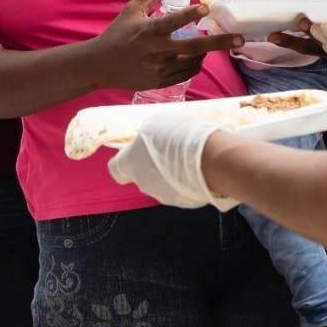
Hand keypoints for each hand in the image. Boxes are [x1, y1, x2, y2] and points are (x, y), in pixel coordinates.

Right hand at [91, 0, 241, 91]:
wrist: (98, 66)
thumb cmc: (116, 35)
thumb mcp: (132, 10)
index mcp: (150, 31)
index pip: (174, 21)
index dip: (191, 13)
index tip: (206, 7)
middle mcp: (157, 51)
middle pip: (195, 48)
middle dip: (220, 43)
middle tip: (240, 39)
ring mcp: (159, 69)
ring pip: (193, 62)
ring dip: (205, 54)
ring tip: (209, 47)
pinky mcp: (159, 82)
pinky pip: (185, 75)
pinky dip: (194, 66)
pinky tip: (195, 59)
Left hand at [108, 114, 238, 209]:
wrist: (210, 159)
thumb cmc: (177, 136)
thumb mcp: (157, 123)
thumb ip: (148, 135)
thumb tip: (148, 139)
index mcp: (131, 164)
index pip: (116, 169)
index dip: (124, 160)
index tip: (136, 152)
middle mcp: (143, 184)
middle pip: (142, 175)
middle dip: (154, 163)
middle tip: (171, 147)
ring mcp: (165, 196)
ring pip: (164, 183)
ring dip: (172, 172)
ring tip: (190, 155)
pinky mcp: (186, 203)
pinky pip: (183, 189)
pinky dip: (188, 180)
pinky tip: (201, 167)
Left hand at [267, 0, 326, 59]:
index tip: (324, 20)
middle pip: (324, 41)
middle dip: (311, 32)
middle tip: (300, 21)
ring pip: (310, 48)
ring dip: (292, 41)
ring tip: (274, 35)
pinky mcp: (321, 51)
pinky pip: (304, 48)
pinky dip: (290, 43)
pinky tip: (275, 37)